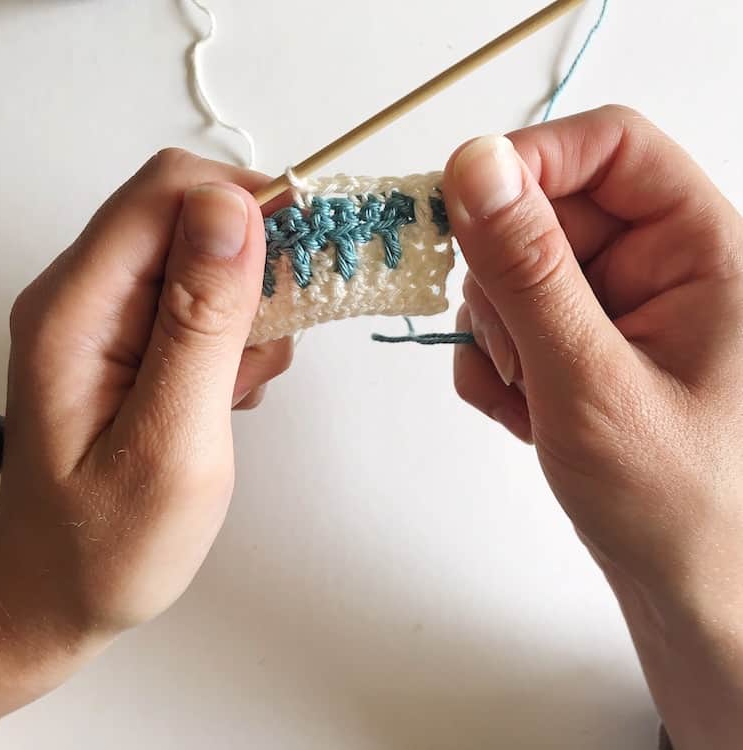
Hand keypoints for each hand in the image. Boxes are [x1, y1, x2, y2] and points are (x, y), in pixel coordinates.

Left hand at [0, 149, 291, 716]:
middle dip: (256, 263)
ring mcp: (109, 316)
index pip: (168, 193)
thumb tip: (233, 213)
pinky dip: (237, 336)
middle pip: (190, 216)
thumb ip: (201, 323)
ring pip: (207, 259)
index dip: (249, 202)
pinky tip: (227, 391)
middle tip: (275, 340)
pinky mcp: (134, 338)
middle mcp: (87, 296)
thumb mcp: (171, 441)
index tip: (314, 250)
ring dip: (250, 309)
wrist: (61, 592)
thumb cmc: (106, 544)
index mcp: (78, 310)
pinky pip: (203, 301)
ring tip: (240, 384)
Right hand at [444, 106, 742, 748]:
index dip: (529, 163)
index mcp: (699, 251)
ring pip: (514, 273)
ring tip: (533, 400)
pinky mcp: (580, 343)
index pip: (608, 147)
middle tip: (514, 355)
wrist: (687, 587)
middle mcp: (659, 267)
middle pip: (545, 213)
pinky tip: (526, 416)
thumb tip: (475, 169)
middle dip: (503, 284)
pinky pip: (508, 322)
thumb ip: (528, 272)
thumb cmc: (678, 503)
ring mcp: (615, 308)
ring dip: (498, 336)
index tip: (460, 209)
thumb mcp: (591, 381)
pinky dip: (497, 367)